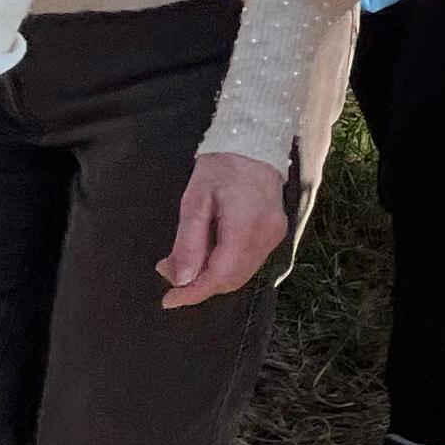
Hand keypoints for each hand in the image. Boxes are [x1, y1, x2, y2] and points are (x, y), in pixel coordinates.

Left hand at [156, 152, 287, 305]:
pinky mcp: (276, 234)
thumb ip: (188, 243)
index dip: (193, 292)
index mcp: (246, 226)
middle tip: (170, 270)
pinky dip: (225, 266)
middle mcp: (266, 236)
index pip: (220, 275)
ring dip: (211, 276)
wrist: (254, 145)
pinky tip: (209, 252)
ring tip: (186, 260)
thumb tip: (181, 280)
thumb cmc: (220, 168)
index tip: (168, 300)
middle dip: (198, 284)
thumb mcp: (194, 201)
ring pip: (240, 275)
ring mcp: (275, 236)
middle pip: (231, 280)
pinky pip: (248, 262)